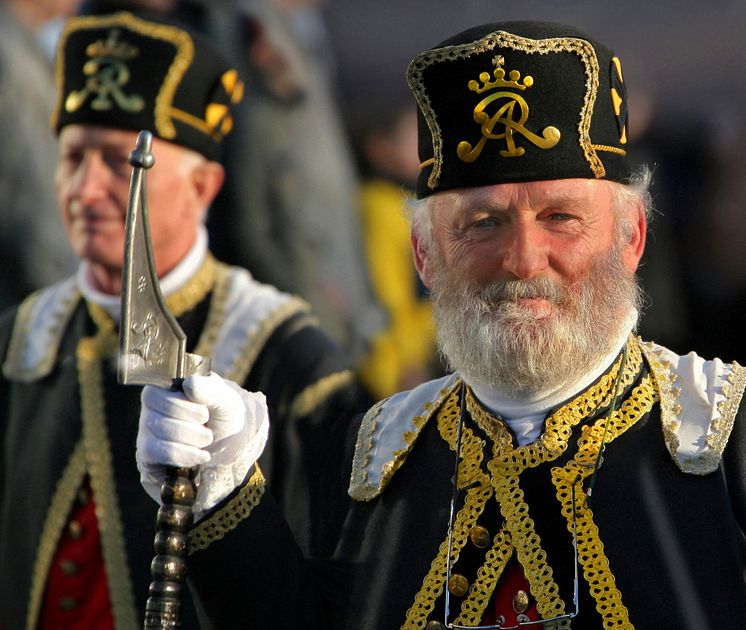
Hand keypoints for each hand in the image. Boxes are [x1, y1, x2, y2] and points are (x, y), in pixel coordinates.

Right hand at [136, 372, 268, 518]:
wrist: (230, 446)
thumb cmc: (223, 416)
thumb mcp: (226, 400)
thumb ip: (211, 390)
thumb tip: (189, 384)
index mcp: (164, 389)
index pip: (153, 394)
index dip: (181, 405)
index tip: (204, 412)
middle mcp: (150, 410)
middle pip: (156, 418)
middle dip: (191, 425)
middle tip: (207, 425)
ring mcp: (146, 434)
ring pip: (158, 438)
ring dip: (191, 440)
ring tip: (207, 439)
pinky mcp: (148, 457)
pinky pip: (155, 455)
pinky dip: (183, 455)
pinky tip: (201, 456)